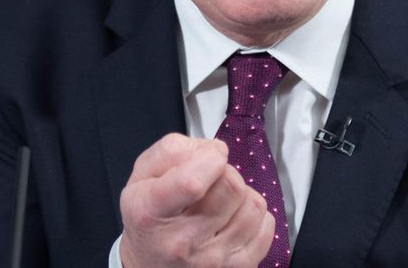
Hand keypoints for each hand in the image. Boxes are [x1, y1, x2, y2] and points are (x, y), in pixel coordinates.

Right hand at [118, 134, 275, 267]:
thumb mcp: (140, 176)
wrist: (149, 265)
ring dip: (242, 194)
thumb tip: (214, 151)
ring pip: (253, 205)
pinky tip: (234, 218)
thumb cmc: (147, 218)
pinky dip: (256, 216)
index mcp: (151, 211)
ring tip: (222, 201)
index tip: (210, 156)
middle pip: (232, 187)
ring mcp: (211, 259)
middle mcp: (181, 241)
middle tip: (212, 179)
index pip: (193, 182)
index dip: (211, 158)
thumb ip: (172, 151)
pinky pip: (266, 227)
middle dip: (226, 172)